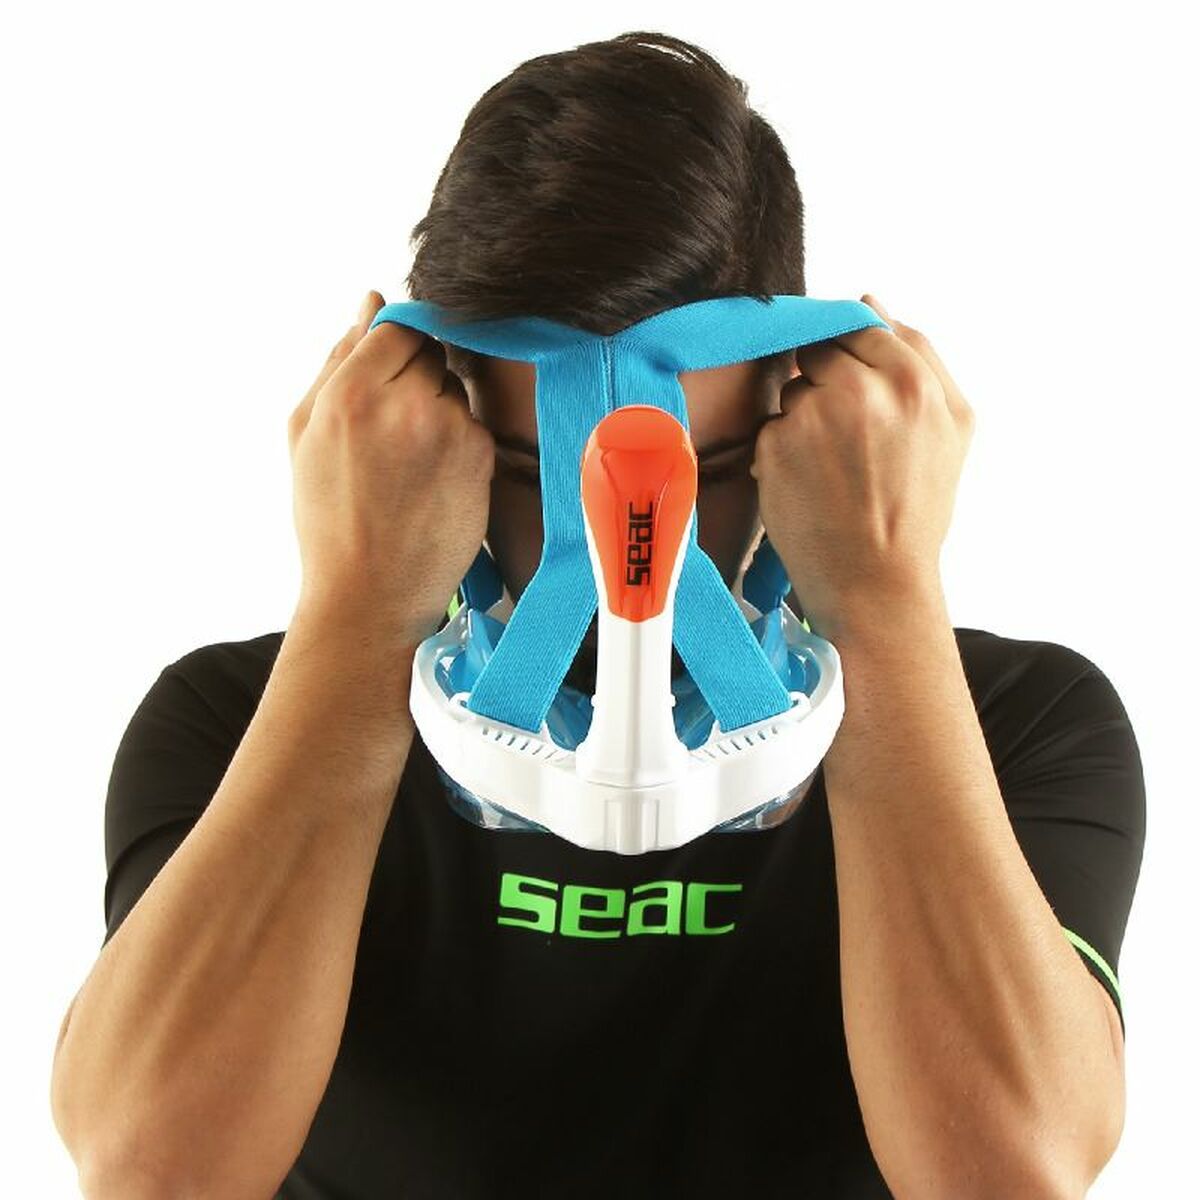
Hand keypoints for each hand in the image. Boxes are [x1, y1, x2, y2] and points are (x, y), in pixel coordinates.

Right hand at [287, 290, 494, 649]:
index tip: (387, 383)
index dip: (394, 352)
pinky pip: (473, 425)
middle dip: (415, 379)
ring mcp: (449, 427)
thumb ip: (338, 358)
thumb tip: (372, 302)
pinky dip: (458, 444)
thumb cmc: (329, 516)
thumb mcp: (306, 431)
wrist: (369, 594)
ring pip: (455, 389)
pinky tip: (434, 481)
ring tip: (410, 464)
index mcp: (351, 389)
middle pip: (431, 352)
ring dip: (439, 411)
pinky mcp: (480, 455)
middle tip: (393, 434)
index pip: (397, 326)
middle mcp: (405, 401)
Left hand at [750, 295, 974, 644]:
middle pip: (819, 351)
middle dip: (825, 382)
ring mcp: (812, 416)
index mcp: (912, 379)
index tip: (854, 391)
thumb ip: (919, 356)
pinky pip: (771, 427)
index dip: (853, 358)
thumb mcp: (952, 427)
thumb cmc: (917, 508)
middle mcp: (860, 390)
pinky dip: (781, 450)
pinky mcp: (775, 445)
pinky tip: (807, 485)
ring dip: (802, 416)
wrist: (876, 582)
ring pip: (792, 389)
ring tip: (830, 467)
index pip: (861, 325)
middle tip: (842, 436)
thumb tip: (871, 302)